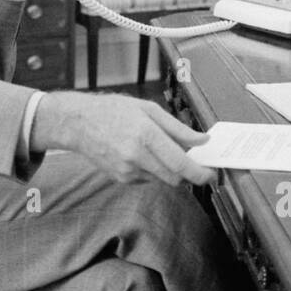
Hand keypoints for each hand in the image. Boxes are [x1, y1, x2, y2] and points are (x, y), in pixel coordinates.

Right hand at [30, 91, 214, 187]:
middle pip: (174, 178)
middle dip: (188, 174)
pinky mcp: (121, 179)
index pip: (180, 164)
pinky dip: (154, 171)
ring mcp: (127, 171)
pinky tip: (144, 154)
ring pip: (162, 180)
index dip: (200, 173)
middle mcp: (136, 156)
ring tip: (161, 150)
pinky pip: (148, 179)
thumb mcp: (148, 109)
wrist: (78, 124)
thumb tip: (202, 141)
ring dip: (171, 171)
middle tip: (195, 162)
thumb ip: (178, 128)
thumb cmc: (113, 111)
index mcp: (145, 135)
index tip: (212, 175)